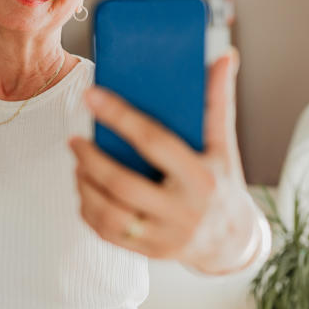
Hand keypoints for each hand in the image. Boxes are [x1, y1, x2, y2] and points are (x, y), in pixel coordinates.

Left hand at [68, 47, 260, 270]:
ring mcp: (165, 236)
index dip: (120, 117)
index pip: (155, 142)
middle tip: (75, 140)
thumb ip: (219, 101)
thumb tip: (226, 56)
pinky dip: (89, 211)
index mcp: (201, 177)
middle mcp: (183, 211)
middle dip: (92, 161)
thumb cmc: (223, 181)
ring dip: (85, 187)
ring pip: (111, 215)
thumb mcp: (224, 144)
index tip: (92, 95)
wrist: (233, 240)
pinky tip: (84, 190)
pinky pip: (109, 234)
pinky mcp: (150, 252)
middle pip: (124, 185)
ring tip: (78, 164)